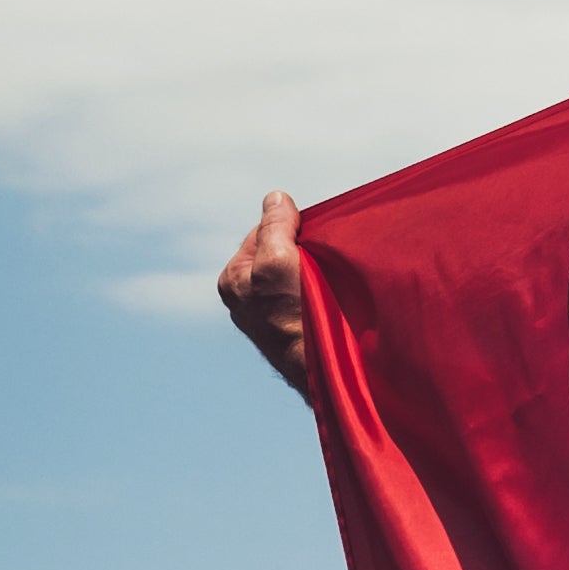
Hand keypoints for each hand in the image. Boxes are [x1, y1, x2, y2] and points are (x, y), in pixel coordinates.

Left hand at [217, 191, 312, 397]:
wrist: (322, 371)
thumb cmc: (295, 319)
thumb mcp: (277, 262)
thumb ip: (274, 227)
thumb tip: (275, 197)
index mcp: (234, 281)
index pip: (262, 232)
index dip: (289, 226)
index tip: (311, 233)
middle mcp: (247, 300)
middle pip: (279, 254)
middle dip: (301, 248)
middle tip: (324, 255)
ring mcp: (271, 317)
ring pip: (295, 276)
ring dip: (314, 270)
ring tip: (331, 277)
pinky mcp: (296, 331)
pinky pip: (307, 296)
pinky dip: (322, 290)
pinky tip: (334, 296)